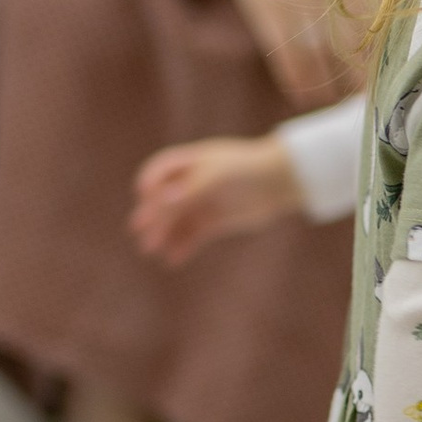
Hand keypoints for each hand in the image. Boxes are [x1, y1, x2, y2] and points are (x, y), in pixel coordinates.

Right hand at [131, 132, 304, 262]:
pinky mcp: (214, 221)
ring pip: (176, 221)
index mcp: (189, 162)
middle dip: (153, 216)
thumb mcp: (216, 176)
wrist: (280, 183)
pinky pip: (193, 235)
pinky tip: (174, 259)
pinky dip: (183, 246)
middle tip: (141, 234)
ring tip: (151, 251)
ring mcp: (203, 202)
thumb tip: (161, 202)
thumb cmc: (247, 170)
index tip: (144, 196)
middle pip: (165, 200)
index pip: (159, 171)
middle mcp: (192, 182)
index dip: (149, 184)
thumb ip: (188, 190)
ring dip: (163, 234)